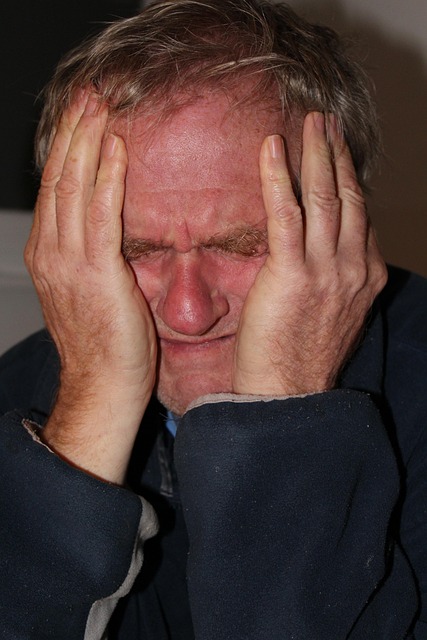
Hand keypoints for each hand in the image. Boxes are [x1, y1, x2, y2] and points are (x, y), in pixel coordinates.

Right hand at [25, 92, 156, 482]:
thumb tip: (108, 234)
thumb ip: (92, 257)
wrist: (102, 386)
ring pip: (74, 187)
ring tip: (99, 104)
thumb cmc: (105, 345)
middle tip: (88, 94)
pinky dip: (107, 177)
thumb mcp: (90, 292)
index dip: (68, 149)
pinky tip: (116, 147)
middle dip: (74, 132)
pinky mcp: (95, 272)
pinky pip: (101, 213)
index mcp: (49, 255)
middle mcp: (51, 252)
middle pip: (60, 179)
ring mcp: (68, 261)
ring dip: (88, 141)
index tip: (82, 116)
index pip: (57, 190)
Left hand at [232, 112, 386, 395]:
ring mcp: (328, 269)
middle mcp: (354, 267)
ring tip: (310, 122)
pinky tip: (272, 146)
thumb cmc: (300, 357)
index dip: (349, 180)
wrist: (288, 393)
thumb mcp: (332, 313)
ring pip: (326, 197)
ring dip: (317, 153)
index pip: (360, 216)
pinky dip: (279, 177)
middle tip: (327, 123)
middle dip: (338, 155)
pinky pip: (288, 213)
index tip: (338, 155)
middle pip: (349, 197)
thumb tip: (316, 254)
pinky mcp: (294, 273)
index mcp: (365, 276)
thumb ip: (333, 278)